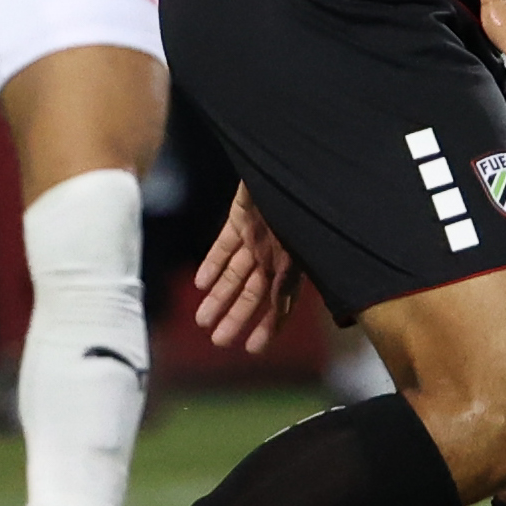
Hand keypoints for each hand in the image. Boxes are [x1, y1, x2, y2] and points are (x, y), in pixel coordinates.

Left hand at [190, 185, 301, 351]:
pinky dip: (212, 264)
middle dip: (236, 318)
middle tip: (218, 341)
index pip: (279, 300)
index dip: (268, 325)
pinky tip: (200, 284)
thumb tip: (281, 303)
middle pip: (252, 292)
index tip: (253, 349)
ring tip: (202, 320)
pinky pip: (224, 245)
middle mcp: (275, 252)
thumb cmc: (304, 195)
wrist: (291, 155)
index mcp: (293, 260)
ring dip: (219, 298)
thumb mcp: (301, 236)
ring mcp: (257, 235)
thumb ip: (289, 270)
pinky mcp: (242, 217)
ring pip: (235, 273)